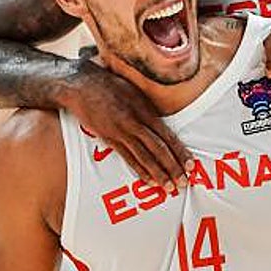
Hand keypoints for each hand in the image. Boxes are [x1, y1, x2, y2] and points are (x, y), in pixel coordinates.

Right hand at [65, 59, 189, 189]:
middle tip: (183, 182)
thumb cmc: (108, 83)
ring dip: (158, 173)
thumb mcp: (134, 90)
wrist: (80, 85)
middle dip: (173, 167)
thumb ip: (148, 107)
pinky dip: (138, 170)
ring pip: (144, 156)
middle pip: (158, 149)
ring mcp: (120, 132)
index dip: (180, 152)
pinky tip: (148, 180)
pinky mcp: (108, 138)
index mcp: (144, 109)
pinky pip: (126, 157)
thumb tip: (161, 121)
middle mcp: (134, 122)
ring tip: (169, 187)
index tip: (191, 164)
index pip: (167, 135)